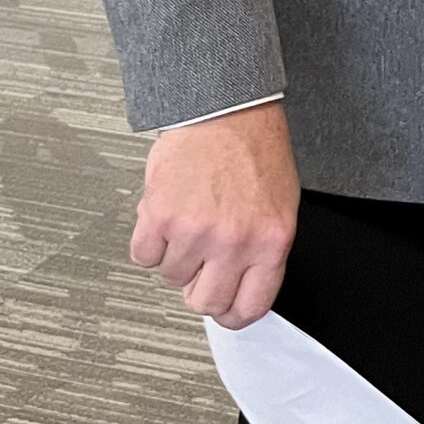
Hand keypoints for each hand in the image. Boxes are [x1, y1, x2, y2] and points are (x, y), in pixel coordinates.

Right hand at [129, 100, 299, 329]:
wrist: (226, 109)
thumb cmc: (255, 151)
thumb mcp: (280, 207)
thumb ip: (261, 251)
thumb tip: (240, 287)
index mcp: (272, 242)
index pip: (250, 307)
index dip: (232, 314)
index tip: (224, 310)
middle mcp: (235, 241)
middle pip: (205, 302)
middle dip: (200, 285)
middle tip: (202, 259)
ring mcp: (196, 231)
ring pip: (172, 277)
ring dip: (176, 253)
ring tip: (191, 218)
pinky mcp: (160, 216)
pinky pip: (144, 256)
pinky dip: (150, 240)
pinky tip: (168, 213)